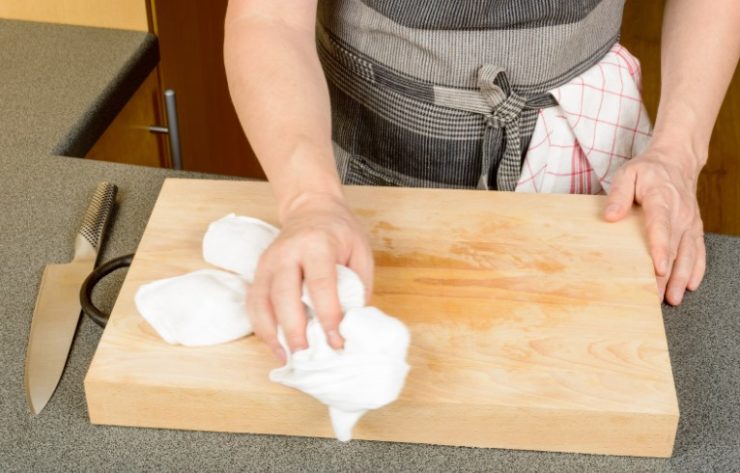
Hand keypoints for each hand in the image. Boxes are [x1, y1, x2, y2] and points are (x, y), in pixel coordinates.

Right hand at [248, 192, 373, 360]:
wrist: (311, 208)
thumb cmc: (340, 232)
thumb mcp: (361, 252)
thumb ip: (358, 286)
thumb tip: (352, 325)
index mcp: (317, 243)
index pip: (320, 283)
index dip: (328, 314)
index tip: (336, 340)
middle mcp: (287, 252)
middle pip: (283, 294)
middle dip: (294, 328)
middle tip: (306, 355)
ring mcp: (267, 262)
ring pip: (261, 301)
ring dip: (272, 333)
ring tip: (288, 357)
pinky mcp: (258, 273)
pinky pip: (254, 304)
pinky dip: (262, 328)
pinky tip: (276, 346)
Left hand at [604, 145, 705, 304]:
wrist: (676, 162)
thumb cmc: (647, 171)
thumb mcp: (627, 175)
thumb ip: (618, 194)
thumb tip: (610, 216)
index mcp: (662, 199)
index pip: (661, 227)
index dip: (661, 249)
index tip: (658, 269)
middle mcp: (680, 213)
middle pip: (675, 248)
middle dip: (667, 275)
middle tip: (656, 297)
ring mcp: (690, 222)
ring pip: (689, 254)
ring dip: (681, 277)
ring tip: (672, 298)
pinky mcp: (694, 228)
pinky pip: (698, 251)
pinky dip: (696, 269)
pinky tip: (690, 285)